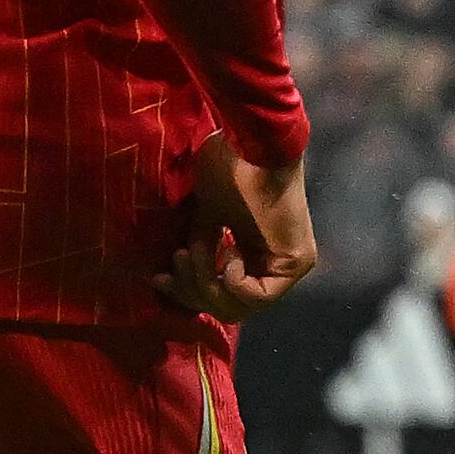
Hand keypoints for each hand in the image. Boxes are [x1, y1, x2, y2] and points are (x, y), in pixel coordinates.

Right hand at [164, 146, 317, 321]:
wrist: (251, 145)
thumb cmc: (228, 170)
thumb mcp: (205, 218)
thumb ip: (200, 249)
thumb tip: (173, 280)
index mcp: (256, 254)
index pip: (222, 297)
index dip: (187, 293)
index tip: (159, 278)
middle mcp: (276, 266)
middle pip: (229, 308)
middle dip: (194, 289)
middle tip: (178, 259)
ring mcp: (290, 267)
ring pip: (240, 306)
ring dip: (208, 280)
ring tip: (196, 249)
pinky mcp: (296, 262)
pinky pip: (257, 297)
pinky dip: (234, 280)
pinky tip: (230, 250)